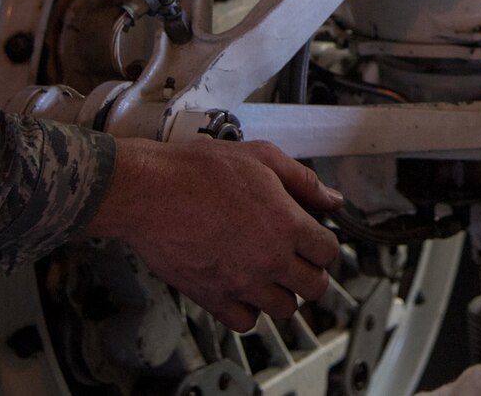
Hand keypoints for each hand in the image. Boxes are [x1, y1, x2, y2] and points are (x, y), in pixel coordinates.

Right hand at [88, 136, 342, 330]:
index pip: (329, 251)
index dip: (324, 242)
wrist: (149, 192)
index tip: (315, 238)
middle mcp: (269, 259)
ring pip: (285, 309)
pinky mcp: (212, 297)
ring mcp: (241, 283)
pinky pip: (246, 322)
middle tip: (299, 258)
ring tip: (271, 273)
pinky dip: (249, 310)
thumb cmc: (196, 172)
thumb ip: (303, 180)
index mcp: (286, 224)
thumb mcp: (261, 157)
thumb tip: (330, 198)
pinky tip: (244, 288)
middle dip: (311, 271)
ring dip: (283, 292)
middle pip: (315, 287)